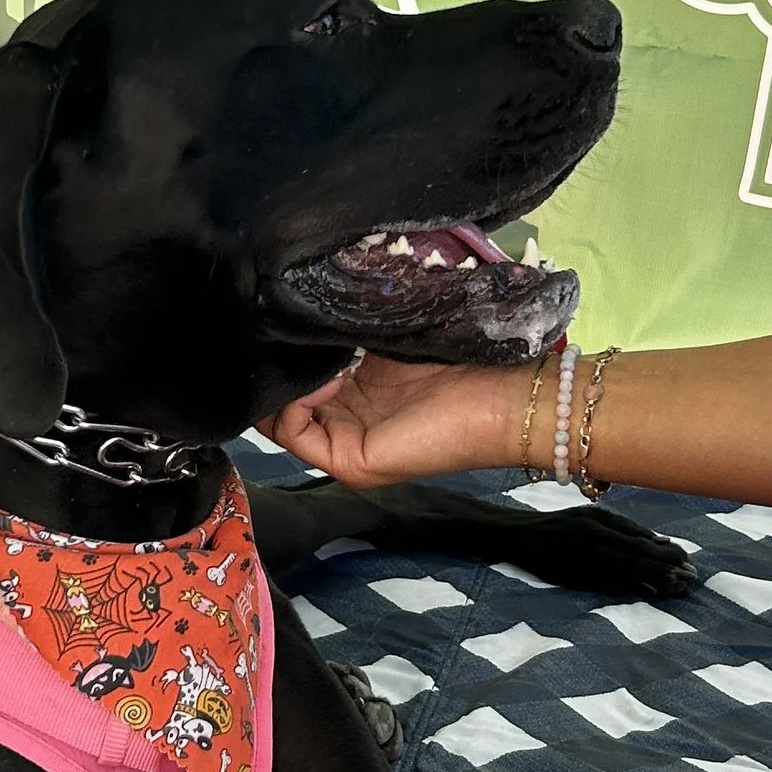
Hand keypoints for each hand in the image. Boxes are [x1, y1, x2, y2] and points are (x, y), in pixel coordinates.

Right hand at [264, 352, 538, 486]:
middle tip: (282, 340)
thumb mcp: (382, 341)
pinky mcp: (349, 461)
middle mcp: (341, 425)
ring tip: (317, 360)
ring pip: (278, 421)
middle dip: (274, 371)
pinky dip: (296, 403)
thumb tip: (299, 309)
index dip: (280, 358)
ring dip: (287, 385)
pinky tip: (329, 378)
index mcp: (350, 399)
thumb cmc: (454, 362)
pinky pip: (294, 433)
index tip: (284, 327)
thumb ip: (342, 334)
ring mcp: (343, 447)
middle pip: (278, 405)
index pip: (291, 386)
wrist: (497, 395)